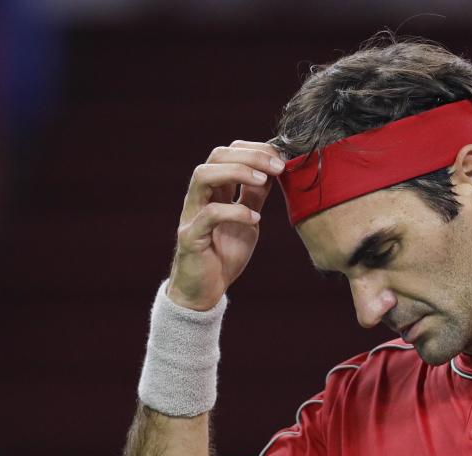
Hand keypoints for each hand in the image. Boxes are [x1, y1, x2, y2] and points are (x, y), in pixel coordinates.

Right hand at [167, 140, 285, 310]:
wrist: (206, 289)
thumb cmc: (224, 252)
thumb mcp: (248, 219)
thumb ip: (254, 196)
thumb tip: (273, 171)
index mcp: (214, 190)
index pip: (228, 153)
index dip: (254, 150)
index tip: (281, 159)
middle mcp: (200, 196)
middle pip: (216, 156)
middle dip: (249, 156)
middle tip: (277, 167)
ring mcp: (192, 215)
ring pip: (203, 176)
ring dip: (236, 172)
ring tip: (263, 181)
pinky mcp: (190, 237)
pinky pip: (209, 215)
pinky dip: (234, 212)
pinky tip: (254, 218)